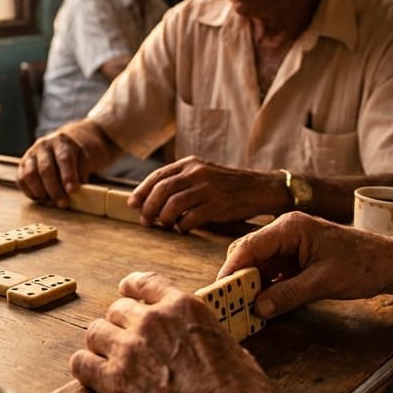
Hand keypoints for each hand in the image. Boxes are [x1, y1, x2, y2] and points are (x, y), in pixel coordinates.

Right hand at [18, 131, 92, 207]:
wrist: (60, 147)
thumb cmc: (74, 157)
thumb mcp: (85, 160)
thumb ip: (83, 173)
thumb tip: (78, 191)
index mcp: (61, 142)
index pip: (64, 158)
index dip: (68, 176)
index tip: (73, 191)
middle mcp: (43, 146)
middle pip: (45, 169)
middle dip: (55, 190)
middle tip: (63, 204)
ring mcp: (30, 155)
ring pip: (30, 175)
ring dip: (41, 192)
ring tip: (51, 202)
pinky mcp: (21, 165)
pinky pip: (22, 180)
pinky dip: (30, 192)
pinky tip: (42, 198)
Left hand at [70, 272, 302, 392]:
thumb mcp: (231, 347)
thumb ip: (202, 334)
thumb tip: (195, 339)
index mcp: (183, 308)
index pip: (145, 283)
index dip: (132, 288)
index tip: (126, 292)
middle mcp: (152, 322)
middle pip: (117, 310)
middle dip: (121, 325)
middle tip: (125, 342)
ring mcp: (129, 350)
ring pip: (95, 332)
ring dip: (101, 345)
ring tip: (107, 359)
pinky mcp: (113, 382)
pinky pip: (81, 364)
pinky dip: (85, 368)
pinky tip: (93, 377)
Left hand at [132, 157, 285, 230]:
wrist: (260, 188)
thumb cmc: (227, 185)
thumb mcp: (203, 174)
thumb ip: (180, 181)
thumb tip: (150, 199)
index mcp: (190, 164)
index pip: (157, 177)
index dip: (141, 192)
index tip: (132, 204)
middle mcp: (197, 173)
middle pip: (161, 191)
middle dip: (148, 208)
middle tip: (145, 221)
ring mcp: (208, 188)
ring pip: (173, 205)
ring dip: (164, 219)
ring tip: (165, 225)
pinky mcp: (219, 205)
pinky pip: (191, 218)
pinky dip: (182, 226)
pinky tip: (183, 228)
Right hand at [218, 212, 392, 317]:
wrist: (389, 263)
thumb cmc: (361, 265)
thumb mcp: (322, 283)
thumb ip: (287, 295)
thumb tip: (257, 308)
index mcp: (289, 227)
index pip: (248, 246)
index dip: (231, 269)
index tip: (219, 291)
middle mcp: (284, 231)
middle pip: (247, 253)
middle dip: (237, 277)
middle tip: (227, 303)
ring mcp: (288, 244)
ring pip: (257, 263)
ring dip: (250, 284)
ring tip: (242, 307)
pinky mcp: (294, 257)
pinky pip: (270, 271)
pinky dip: (264, 286)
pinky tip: (262, 303)